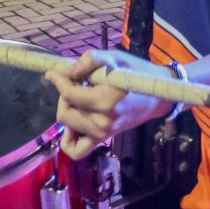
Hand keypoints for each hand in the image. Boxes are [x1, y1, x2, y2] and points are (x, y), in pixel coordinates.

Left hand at [44, 50, 172, 159]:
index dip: (58, 80)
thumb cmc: (136, 73)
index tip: (52, 72)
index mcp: (106, 100)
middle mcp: (103, 121)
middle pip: (65, 112)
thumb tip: (67, 72)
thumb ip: (90, 60)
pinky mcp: (104, 139)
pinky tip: (73, 125)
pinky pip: (77, 150)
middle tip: (75, 83)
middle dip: (64, 95)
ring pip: (67, 126)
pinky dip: (69, 140)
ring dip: (67, 110)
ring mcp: (103, 133)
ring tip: (77, 99)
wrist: (157, 96)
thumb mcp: (115, 58)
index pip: (69, 94)